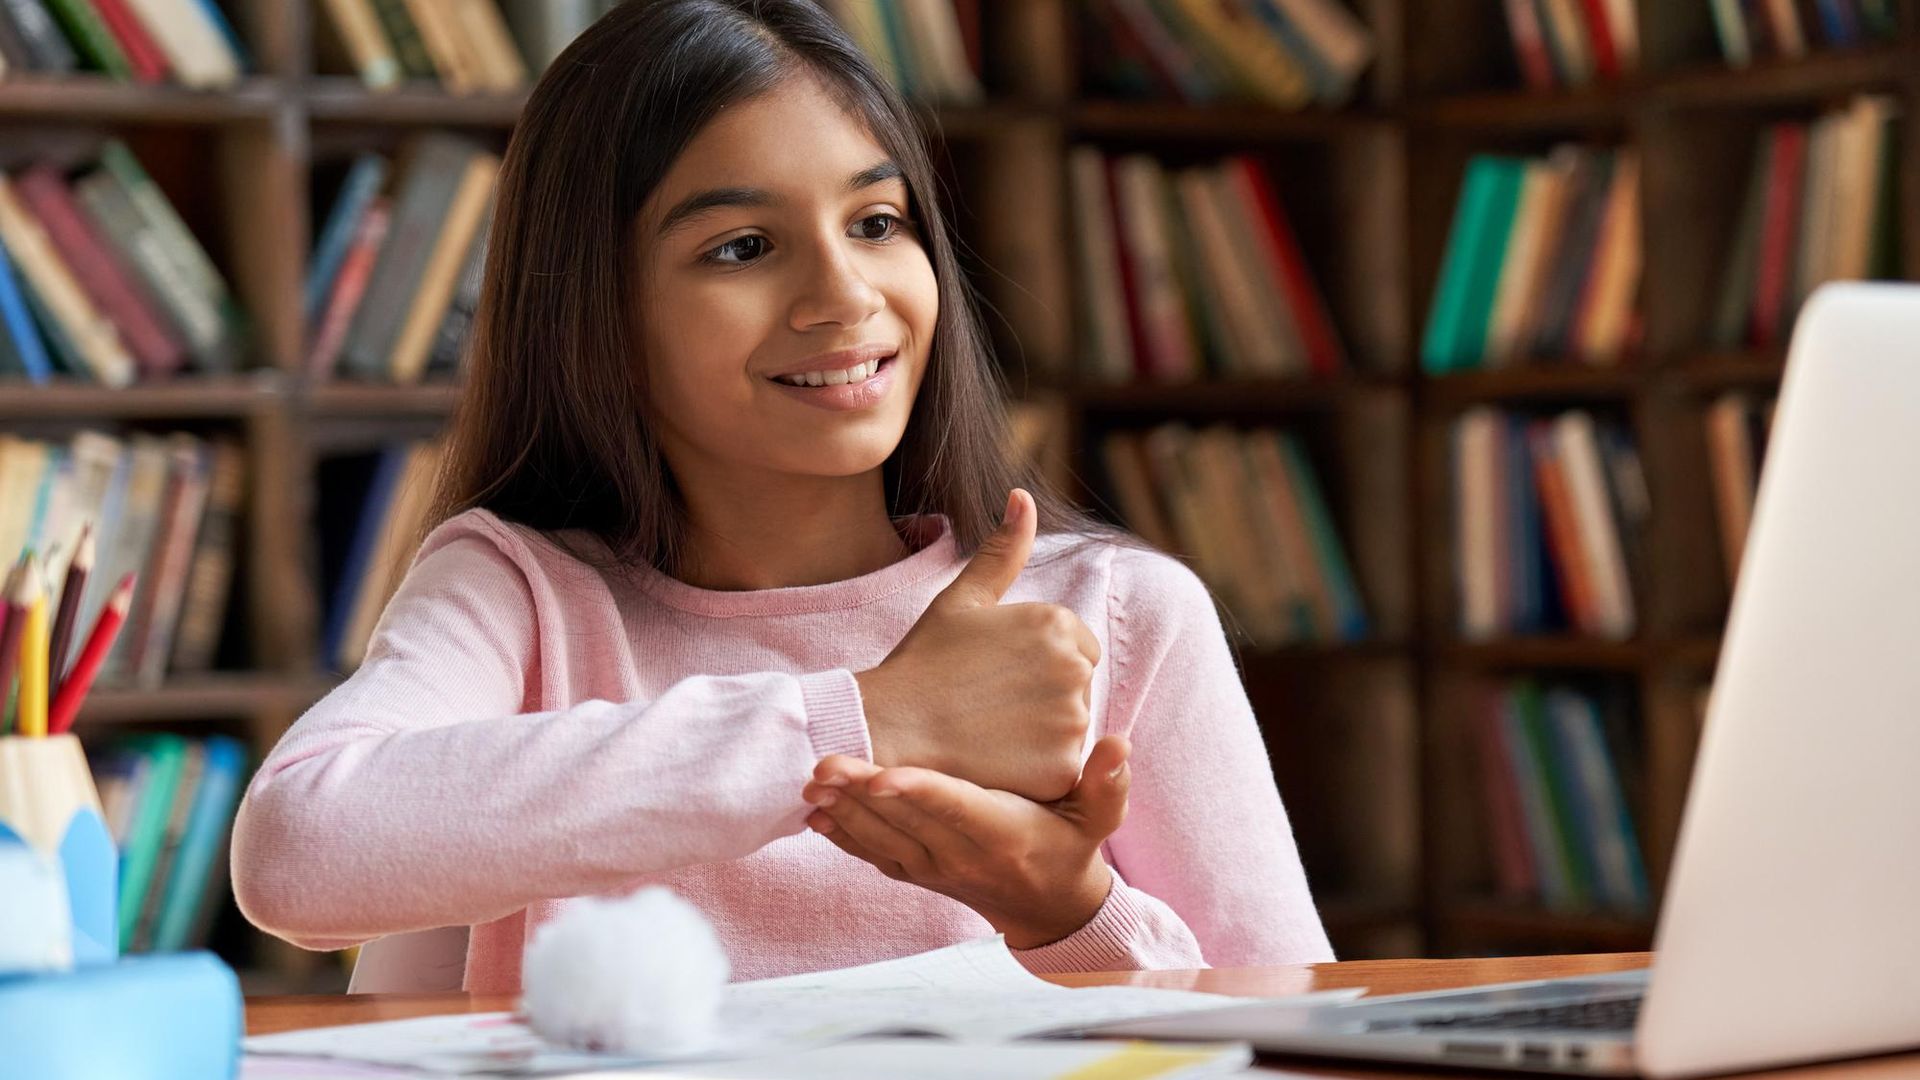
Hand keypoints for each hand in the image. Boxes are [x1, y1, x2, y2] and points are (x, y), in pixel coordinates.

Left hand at [801, 735, 1131, 949]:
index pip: (955, 809)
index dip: (918, 791)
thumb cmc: (1072, 847)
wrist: (1048, 908)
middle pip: (904, 821)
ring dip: (844, 811)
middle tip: (823, 764)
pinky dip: (843, 836)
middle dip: (861, 793)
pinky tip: (816, 813)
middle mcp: (961, 855)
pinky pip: (873, 856)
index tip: (882, 776)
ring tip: (811, 781)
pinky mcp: (916, 873)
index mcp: (1002, 834)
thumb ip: (1106, 782)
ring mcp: (934, 868)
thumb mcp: (1100, 818)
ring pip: (881, 839)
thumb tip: (1118, 743)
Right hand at [855, 489, 1100, 802]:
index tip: (995, 674)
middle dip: (1043, 696)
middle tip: (988, 703)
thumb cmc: (923, 661)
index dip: (1035, 663)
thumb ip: (1003, 550)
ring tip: (988, 731)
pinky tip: (996, 761)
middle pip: (1077, 688)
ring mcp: (1070, 722)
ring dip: (1040, 734)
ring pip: (1070, 729)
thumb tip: (1023, 496)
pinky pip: (1061, 770)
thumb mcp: (963, 599)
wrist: (888, 727)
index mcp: (1058, 623)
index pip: (1077, 647)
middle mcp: (1074, 668)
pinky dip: (1035, 771)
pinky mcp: (1060, 770)